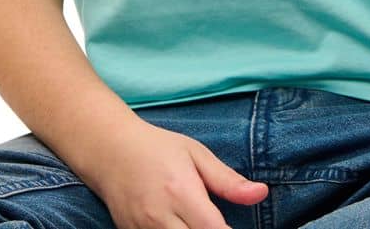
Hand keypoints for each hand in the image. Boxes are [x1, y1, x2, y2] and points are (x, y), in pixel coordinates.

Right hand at [79, 118, 267, 228]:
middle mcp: (159, 216)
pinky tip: (183, 226)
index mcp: (181, 192)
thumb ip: (228, 180)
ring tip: (200, 224)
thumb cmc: (157, 148)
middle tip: (217, 224)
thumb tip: (261, 193)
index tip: (236, 227)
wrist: (109, 150)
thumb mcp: (196, 155)